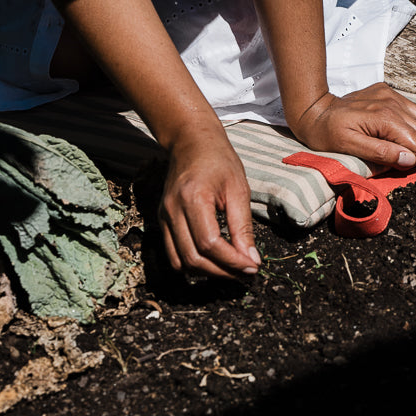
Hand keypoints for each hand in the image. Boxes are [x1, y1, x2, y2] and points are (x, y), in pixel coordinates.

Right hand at [158, 125, 260, 279]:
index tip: (253, 267)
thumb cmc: (219, 161)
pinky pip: (173, 254)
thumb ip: (243, 226)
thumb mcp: (238, 189)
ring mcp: (163, 216)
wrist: (191, 142)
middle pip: (193, 258)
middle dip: (222, 271)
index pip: (210, 243)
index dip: (232, 261)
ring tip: (231, 270)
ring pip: (180, 262)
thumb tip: (251, 260)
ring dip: (207, 273)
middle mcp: (172, 209)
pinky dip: (193, 265)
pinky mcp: (162, 220)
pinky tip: (214, 261)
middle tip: (246, 274)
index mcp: (192, 197)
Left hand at [291, 84, 415, 170]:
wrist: (314, 110)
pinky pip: (414, 110)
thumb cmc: (328, 133)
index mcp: (385, 117)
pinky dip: (411, 124)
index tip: (397, 164)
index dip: (414, 160)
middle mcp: (393, 102)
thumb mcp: (350, 148)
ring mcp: (392, 95)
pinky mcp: (389, 92)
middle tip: (398, 157)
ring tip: (397, 145)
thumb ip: (381, 153)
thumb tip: (409, 159)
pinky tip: (394, 131)